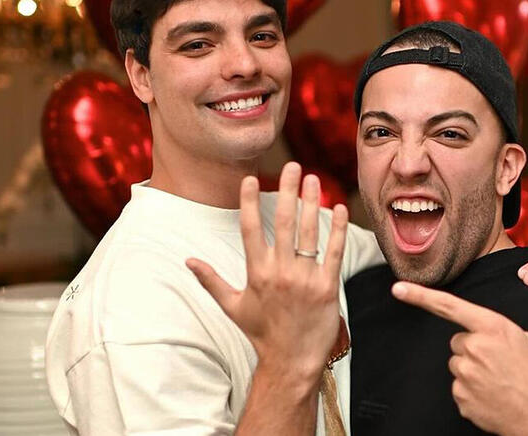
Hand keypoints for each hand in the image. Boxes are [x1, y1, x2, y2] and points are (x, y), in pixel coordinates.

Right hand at [187, 162, 346, 382]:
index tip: (250, 178)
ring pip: (310, 232)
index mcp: (257, 273)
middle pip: (284, 222)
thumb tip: (188, 260)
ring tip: (312, 179)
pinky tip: (339, 207)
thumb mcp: (232, 307)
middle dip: (287, 190)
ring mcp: (305, 279)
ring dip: (311, 202)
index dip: (249, 202)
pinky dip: (337, 229)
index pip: (251, 229)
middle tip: (291, 166)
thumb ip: (211, 280)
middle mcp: (280, 272)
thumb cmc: (261, 334)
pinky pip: (333, 251)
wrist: (292, 361)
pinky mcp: (328, 287)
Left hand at [392, 281, 527, 435]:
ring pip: (458, 365)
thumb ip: (499, 331)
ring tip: (496, 380)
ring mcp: (464, 373)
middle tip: (495, 363)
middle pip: (457, 341)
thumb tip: (485, 334)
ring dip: (472, 370)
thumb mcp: (527, 341)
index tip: (399, 289)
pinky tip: (490, 395)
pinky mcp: (459, 396)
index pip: (449, 306)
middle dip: (472, 349)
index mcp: (492, 327)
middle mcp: (474, 347)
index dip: (420, 296)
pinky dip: (472, 391)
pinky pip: (458, 386)